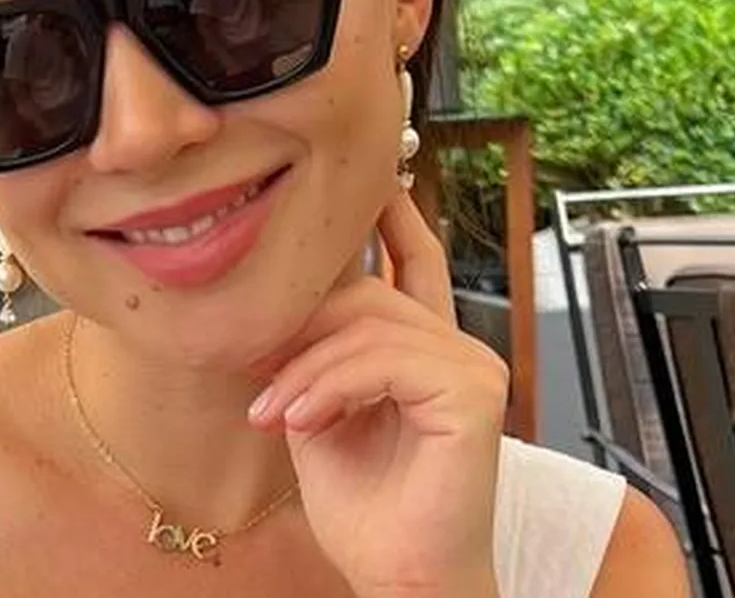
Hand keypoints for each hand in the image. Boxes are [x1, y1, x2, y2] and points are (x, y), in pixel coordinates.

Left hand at [248, 190, 508, 597]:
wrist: (397, 575)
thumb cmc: (365, 509)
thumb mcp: (318, 410)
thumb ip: (311, 352)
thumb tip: (270, 295)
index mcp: (424, 349)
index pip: (412, 261)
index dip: (391, 215)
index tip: (366, 175)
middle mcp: (456, 348)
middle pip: (367, 293)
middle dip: (301, 330)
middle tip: (259, 383)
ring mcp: (472, 366)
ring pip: (370, 326)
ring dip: (306, 369)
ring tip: (273, 415)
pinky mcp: (475, 392)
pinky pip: (386, 360)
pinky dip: (331, 386)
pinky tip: (303, 420)